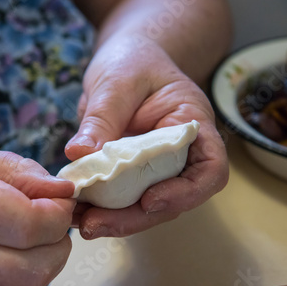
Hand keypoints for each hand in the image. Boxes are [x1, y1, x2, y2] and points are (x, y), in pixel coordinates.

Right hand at [0, 140, 75, 285]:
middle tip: (49, 218)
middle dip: (58, 242)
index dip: (58, 213)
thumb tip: (64, 191)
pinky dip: (18, 270)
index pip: (27, 223)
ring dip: (42, 257)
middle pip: (35, 267)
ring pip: (27, 284)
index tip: (59, 198)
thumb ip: (21, 171)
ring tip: (22, 230)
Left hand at [66, 37, 228, 239]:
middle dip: (134, 218)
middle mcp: (179, 153)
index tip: (150, 201)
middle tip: (94, 225)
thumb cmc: (131, 61)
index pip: (210, 168)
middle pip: (172, 198)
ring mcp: (155, 166)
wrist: (124, 60)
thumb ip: (102, 117)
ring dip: (113, 219)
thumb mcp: (117, 81)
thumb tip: (79, 154)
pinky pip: (121, 197)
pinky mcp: (131, 173)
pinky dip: (100, 207)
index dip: (186, 192)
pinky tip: (76, 210)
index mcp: (192, 125)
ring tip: (79, 223)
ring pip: (144, 205)